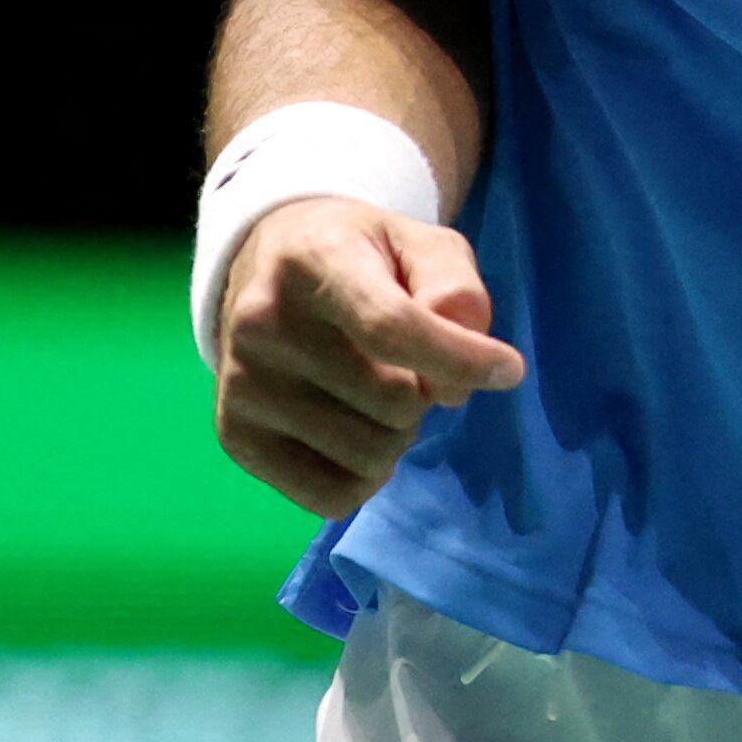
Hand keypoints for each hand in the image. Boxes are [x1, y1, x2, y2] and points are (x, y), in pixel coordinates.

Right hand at [210, 193, 527, 517]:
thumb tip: (454, 385)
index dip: (460, 358)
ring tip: (377, 397)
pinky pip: (330, 497)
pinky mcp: (234, 436)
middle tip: (409, 369)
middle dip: (425, 394)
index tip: (507, 369)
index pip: (392, 327)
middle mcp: (261, 323)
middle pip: (392, 401)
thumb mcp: (420, 244)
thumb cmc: (361, 256)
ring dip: (397, 437)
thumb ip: (456, 292)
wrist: (267, 264)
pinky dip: (364, 479)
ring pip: (367, 456)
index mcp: (312, 261)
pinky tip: (353, 433)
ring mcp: (240, 385)